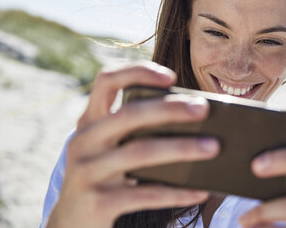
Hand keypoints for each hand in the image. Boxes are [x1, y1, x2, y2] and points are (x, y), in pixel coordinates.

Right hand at [46, 61, 219, 227]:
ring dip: (182, 148)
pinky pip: (145, 194)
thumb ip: (137, 132)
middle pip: (130, 115)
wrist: (71, 224)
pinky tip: (201, 190)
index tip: (171, 77)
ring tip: (214, 147)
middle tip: (203, 109)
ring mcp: (86, 172)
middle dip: (170, 109)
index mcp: (90, 122)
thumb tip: (194, 119)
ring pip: (140, 152)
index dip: (138, 72)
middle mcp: (83, 141)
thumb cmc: (105, 177)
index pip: (107, 80)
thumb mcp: (111, 149)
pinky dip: (177, 191)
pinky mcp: (97, 203)